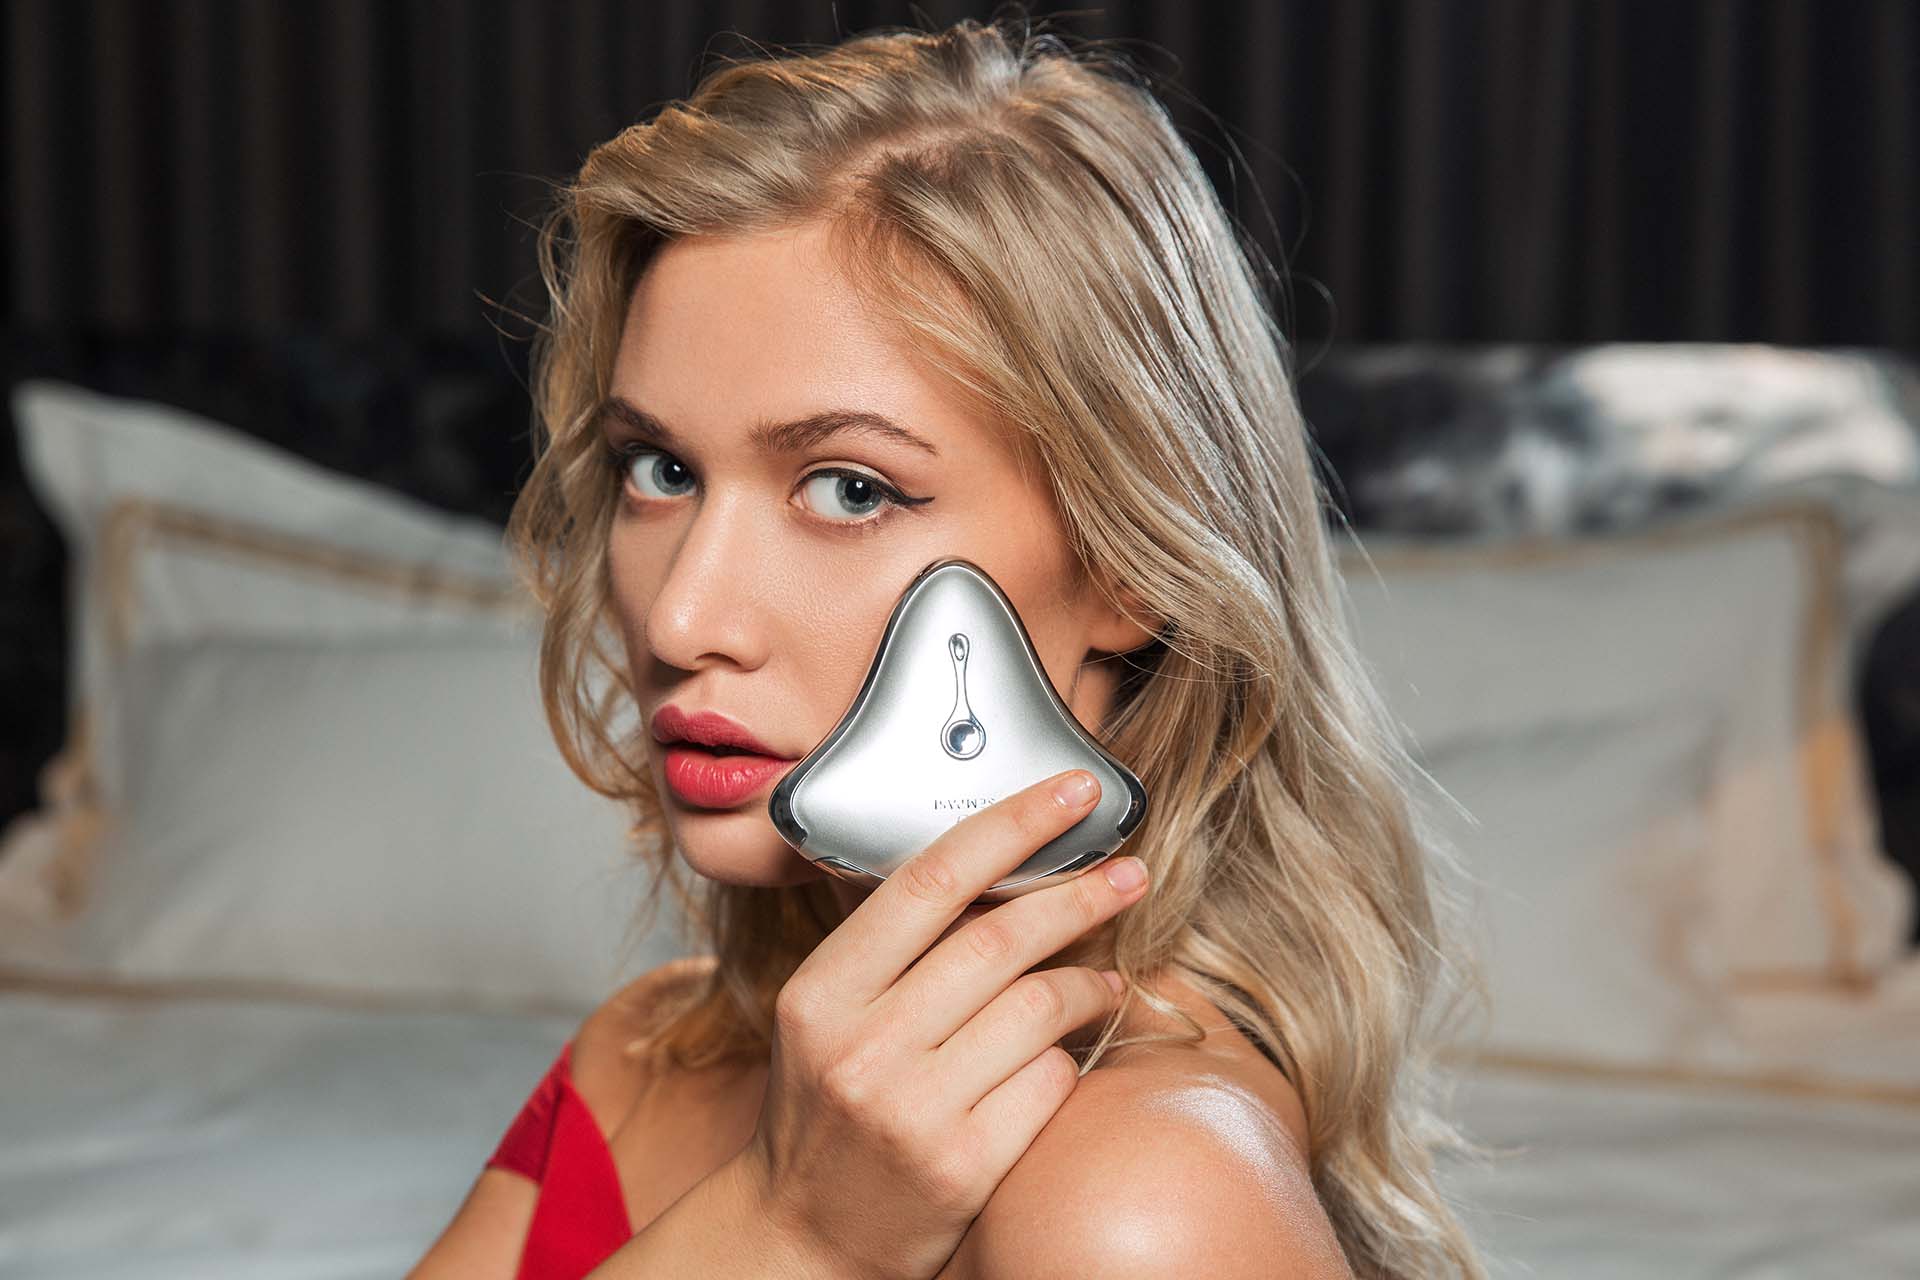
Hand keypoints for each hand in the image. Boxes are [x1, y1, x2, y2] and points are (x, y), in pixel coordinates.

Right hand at [731, 768, 1149, 1279]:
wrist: (803, 1238)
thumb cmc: (827, 1111)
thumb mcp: (827, 1016)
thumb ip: (892, 948)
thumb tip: (995, 861)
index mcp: (821, 993)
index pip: (928, 880)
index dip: (1011, 824)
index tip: (1070, 791)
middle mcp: (861, 1047)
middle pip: (999, 939)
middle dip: (1079, 895)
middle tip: (1128, 875)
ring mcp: (912, 1111)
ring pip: (1037, 1007)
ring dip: (1087, 980)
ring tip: (1102, 977)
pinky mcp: (962, 1166)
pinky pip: (1049, 1081)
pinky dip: (1066, 1058)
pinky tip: (1064, 1054)